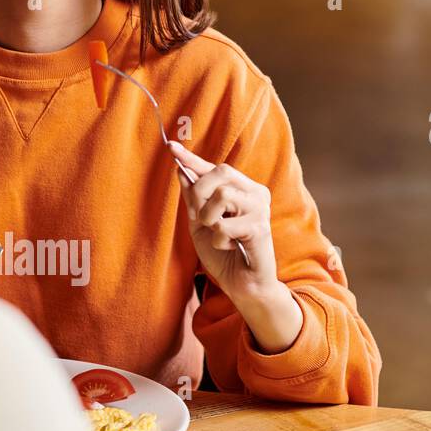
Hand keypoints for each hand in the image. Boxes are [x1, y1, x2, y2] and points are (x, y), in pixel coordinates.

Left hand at [169, 141, 278, 300]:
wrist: (243, 285)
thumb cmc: (224, 254)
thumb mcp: (200, 223)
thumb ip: (193, 198)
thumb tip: (180, 170)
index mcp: (242, 189)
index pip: (214, 168)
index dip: (191, 158)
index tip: (170, 146)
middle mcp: (255, 193)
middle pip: (220, 172)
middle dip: (201, 193)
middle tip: (202, 218)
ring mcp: (260, 208)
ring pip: (222, 195)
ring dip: (209, 220)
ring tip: (217, 235)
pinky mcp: (260, 227)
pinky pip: (224, 225)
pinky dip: (218, 240)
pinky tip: (229, 247)